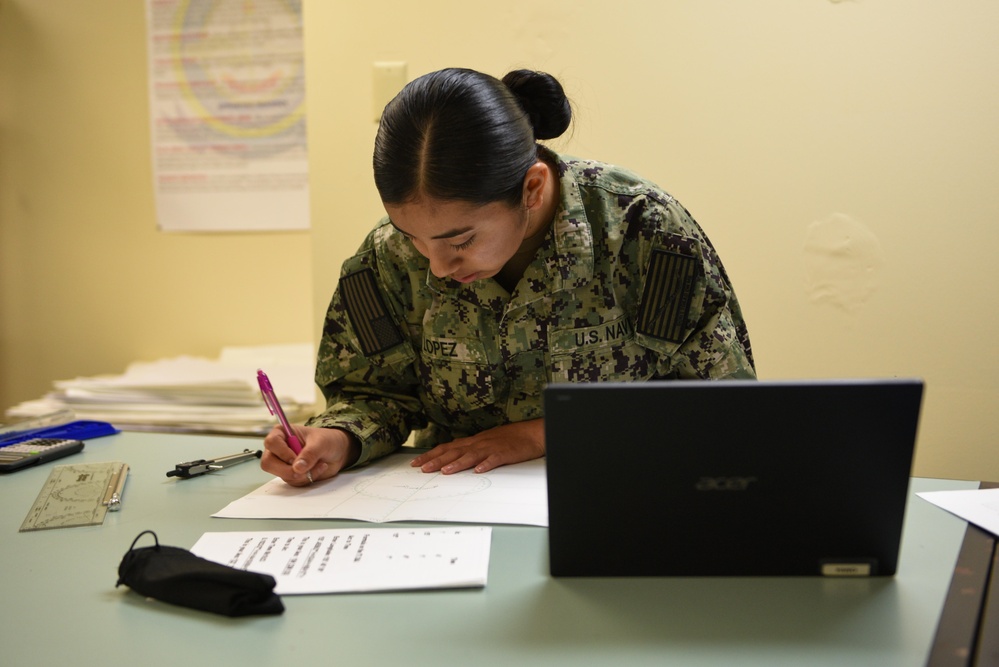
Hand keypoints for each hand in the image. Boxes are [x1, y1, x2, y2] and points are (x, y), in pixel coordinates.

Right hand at [260, 424, 359, 486]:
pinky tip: (318, 469)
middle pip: (268, 463)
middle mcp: (278, 449)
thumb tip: (297, 468)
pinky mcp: (290, 474)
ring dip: (302, 475)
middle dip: (287, 470)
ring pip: (282, 475)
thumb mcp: (321, 443)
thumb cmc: (327, 440)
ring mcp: (283, 463)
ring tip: (319, 465)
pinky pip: (293, 482)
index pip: (271, 443)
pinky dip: (307, 479)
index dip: (282, 453)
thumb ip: (310, 453)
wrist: (337, 452)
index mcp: (282, 433)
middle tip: (305, 469)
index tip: (296, 457)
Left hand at [410, 419, 544, 474]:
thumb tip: (453, 453)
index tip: (417, 462)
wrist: (533, 433)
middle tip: (421, 468)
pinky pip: (495, 459)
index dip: (432, 454)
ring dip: (457, 463)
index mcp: (474, 441)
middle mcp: (479, 443)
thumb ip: (471, 448)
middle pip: (455, 451)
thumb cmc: (511, 439)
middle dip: (437, 460)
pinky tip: (478, 470)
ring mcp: (492, 448)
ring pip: (471, 455)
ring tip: (444, 471)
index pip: (448, 447)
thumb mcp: (487, 441)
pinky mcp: (505, 453)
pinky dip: (486, 464)